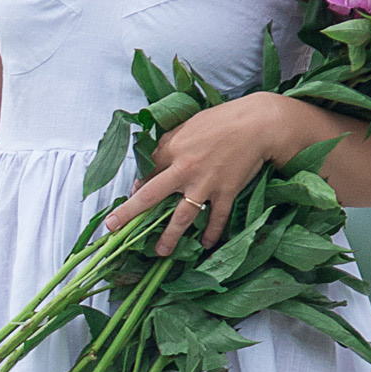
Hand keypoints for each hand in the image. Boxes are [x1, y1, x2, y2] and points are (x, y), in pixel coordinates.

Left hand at [101, 91, 304, 256]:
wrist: (257, 124)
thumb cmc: (222, 120)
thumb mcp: (188, 125)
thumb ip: (169, 142)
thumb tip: (153, 160)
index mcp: (172, 149)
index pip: (147, 171)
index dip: (137, 184)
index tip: (133, 193)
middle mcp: (184, 169)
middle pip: (151, 196)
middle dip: (130, 213)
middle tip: (113, 228)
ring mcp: (205, 184)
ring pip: (182, 216)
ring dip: (170, 237)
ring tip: (160, 252)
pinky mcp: (226, 193)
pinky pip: (216, 219)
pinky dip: (212, 233)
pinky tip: (206, 245)